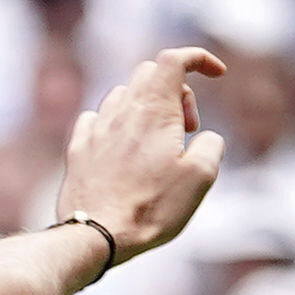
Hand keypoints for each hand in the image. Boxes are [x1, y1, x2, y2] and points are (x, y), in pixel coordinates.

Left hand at [56, 47, 228, 261]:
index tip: (217, 74)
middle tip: (188, 128)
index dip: (199, 58)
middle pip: (150, 73)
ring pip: (122, 95)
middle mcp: (122, 111)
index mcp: (155, 110)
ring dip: (145, 108)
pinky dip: (115, 123)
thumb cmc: (152, 208)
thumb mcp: (201, 177)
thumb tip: (204, 138)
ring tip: (156, 142)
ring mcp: (96, 129)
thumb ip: (211, 145)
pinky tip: (122, 147)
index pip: (174, 59)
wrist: (97, 236)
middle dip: (177, 91)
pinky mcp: (78, 150)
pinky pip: (95, 119)